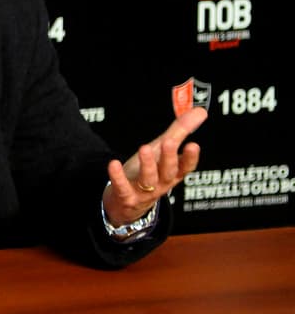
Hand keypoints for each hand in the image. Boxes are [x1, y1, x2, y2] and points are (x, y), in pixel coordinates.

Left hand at [103, 106, 206, 226]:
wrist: (128, 201)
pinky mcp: (126, 196)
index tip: (194, 145)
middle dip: (169, 157)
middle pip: (168, 171)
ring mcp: (144, 191)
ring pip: (148, 179)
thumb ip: (180, 131)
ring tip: (144, 149)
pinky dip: (118, 177)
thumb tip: (200, 111)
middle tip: (169, 142)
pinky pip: (123, 187)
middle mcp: (161, 183)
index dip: (190, 157)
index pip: (185, 166)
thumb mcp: (163, 151)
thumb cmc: (149, 170)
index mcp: (173, 172)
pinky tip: (114, 164)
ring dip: (148, 165)